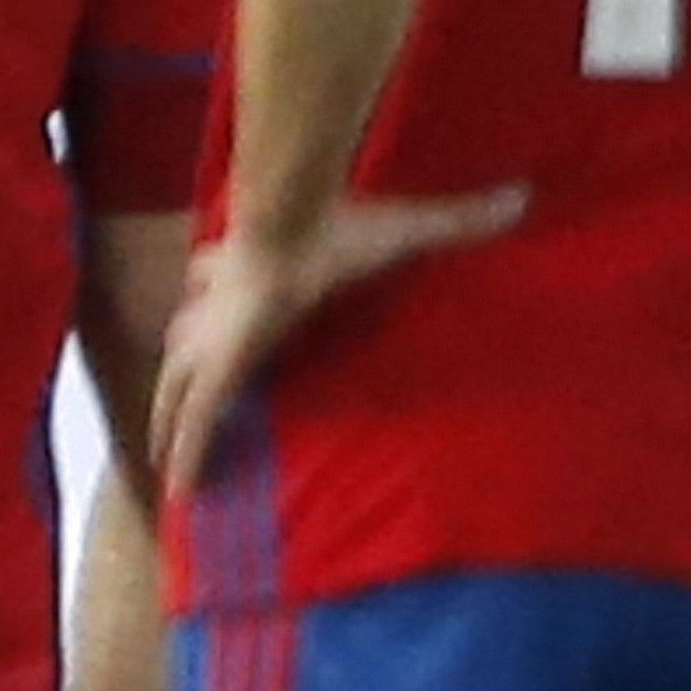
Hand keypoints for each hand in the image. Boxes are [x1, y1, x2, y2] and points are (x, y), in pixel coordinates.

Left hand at [147, 192, 526, 501]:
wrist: (291, 219)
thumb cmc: (341, 223)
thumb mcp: (407, 225)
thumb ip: (460, 219)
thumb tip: (521, 197)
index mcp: (253, 271)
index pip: (218, 281)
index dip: (213, 293)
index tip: (214, 305)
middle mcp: (219, 307)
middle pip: (184, 340)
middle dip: (182, 369)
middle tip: (178, 401)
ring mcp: (212, 339)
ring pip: (177, 388)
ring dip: (171, 419)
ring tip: (169, 461)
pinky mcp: (218, 367)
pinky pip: (196, 421)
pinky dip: (188, 455)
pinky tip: (182, 493)